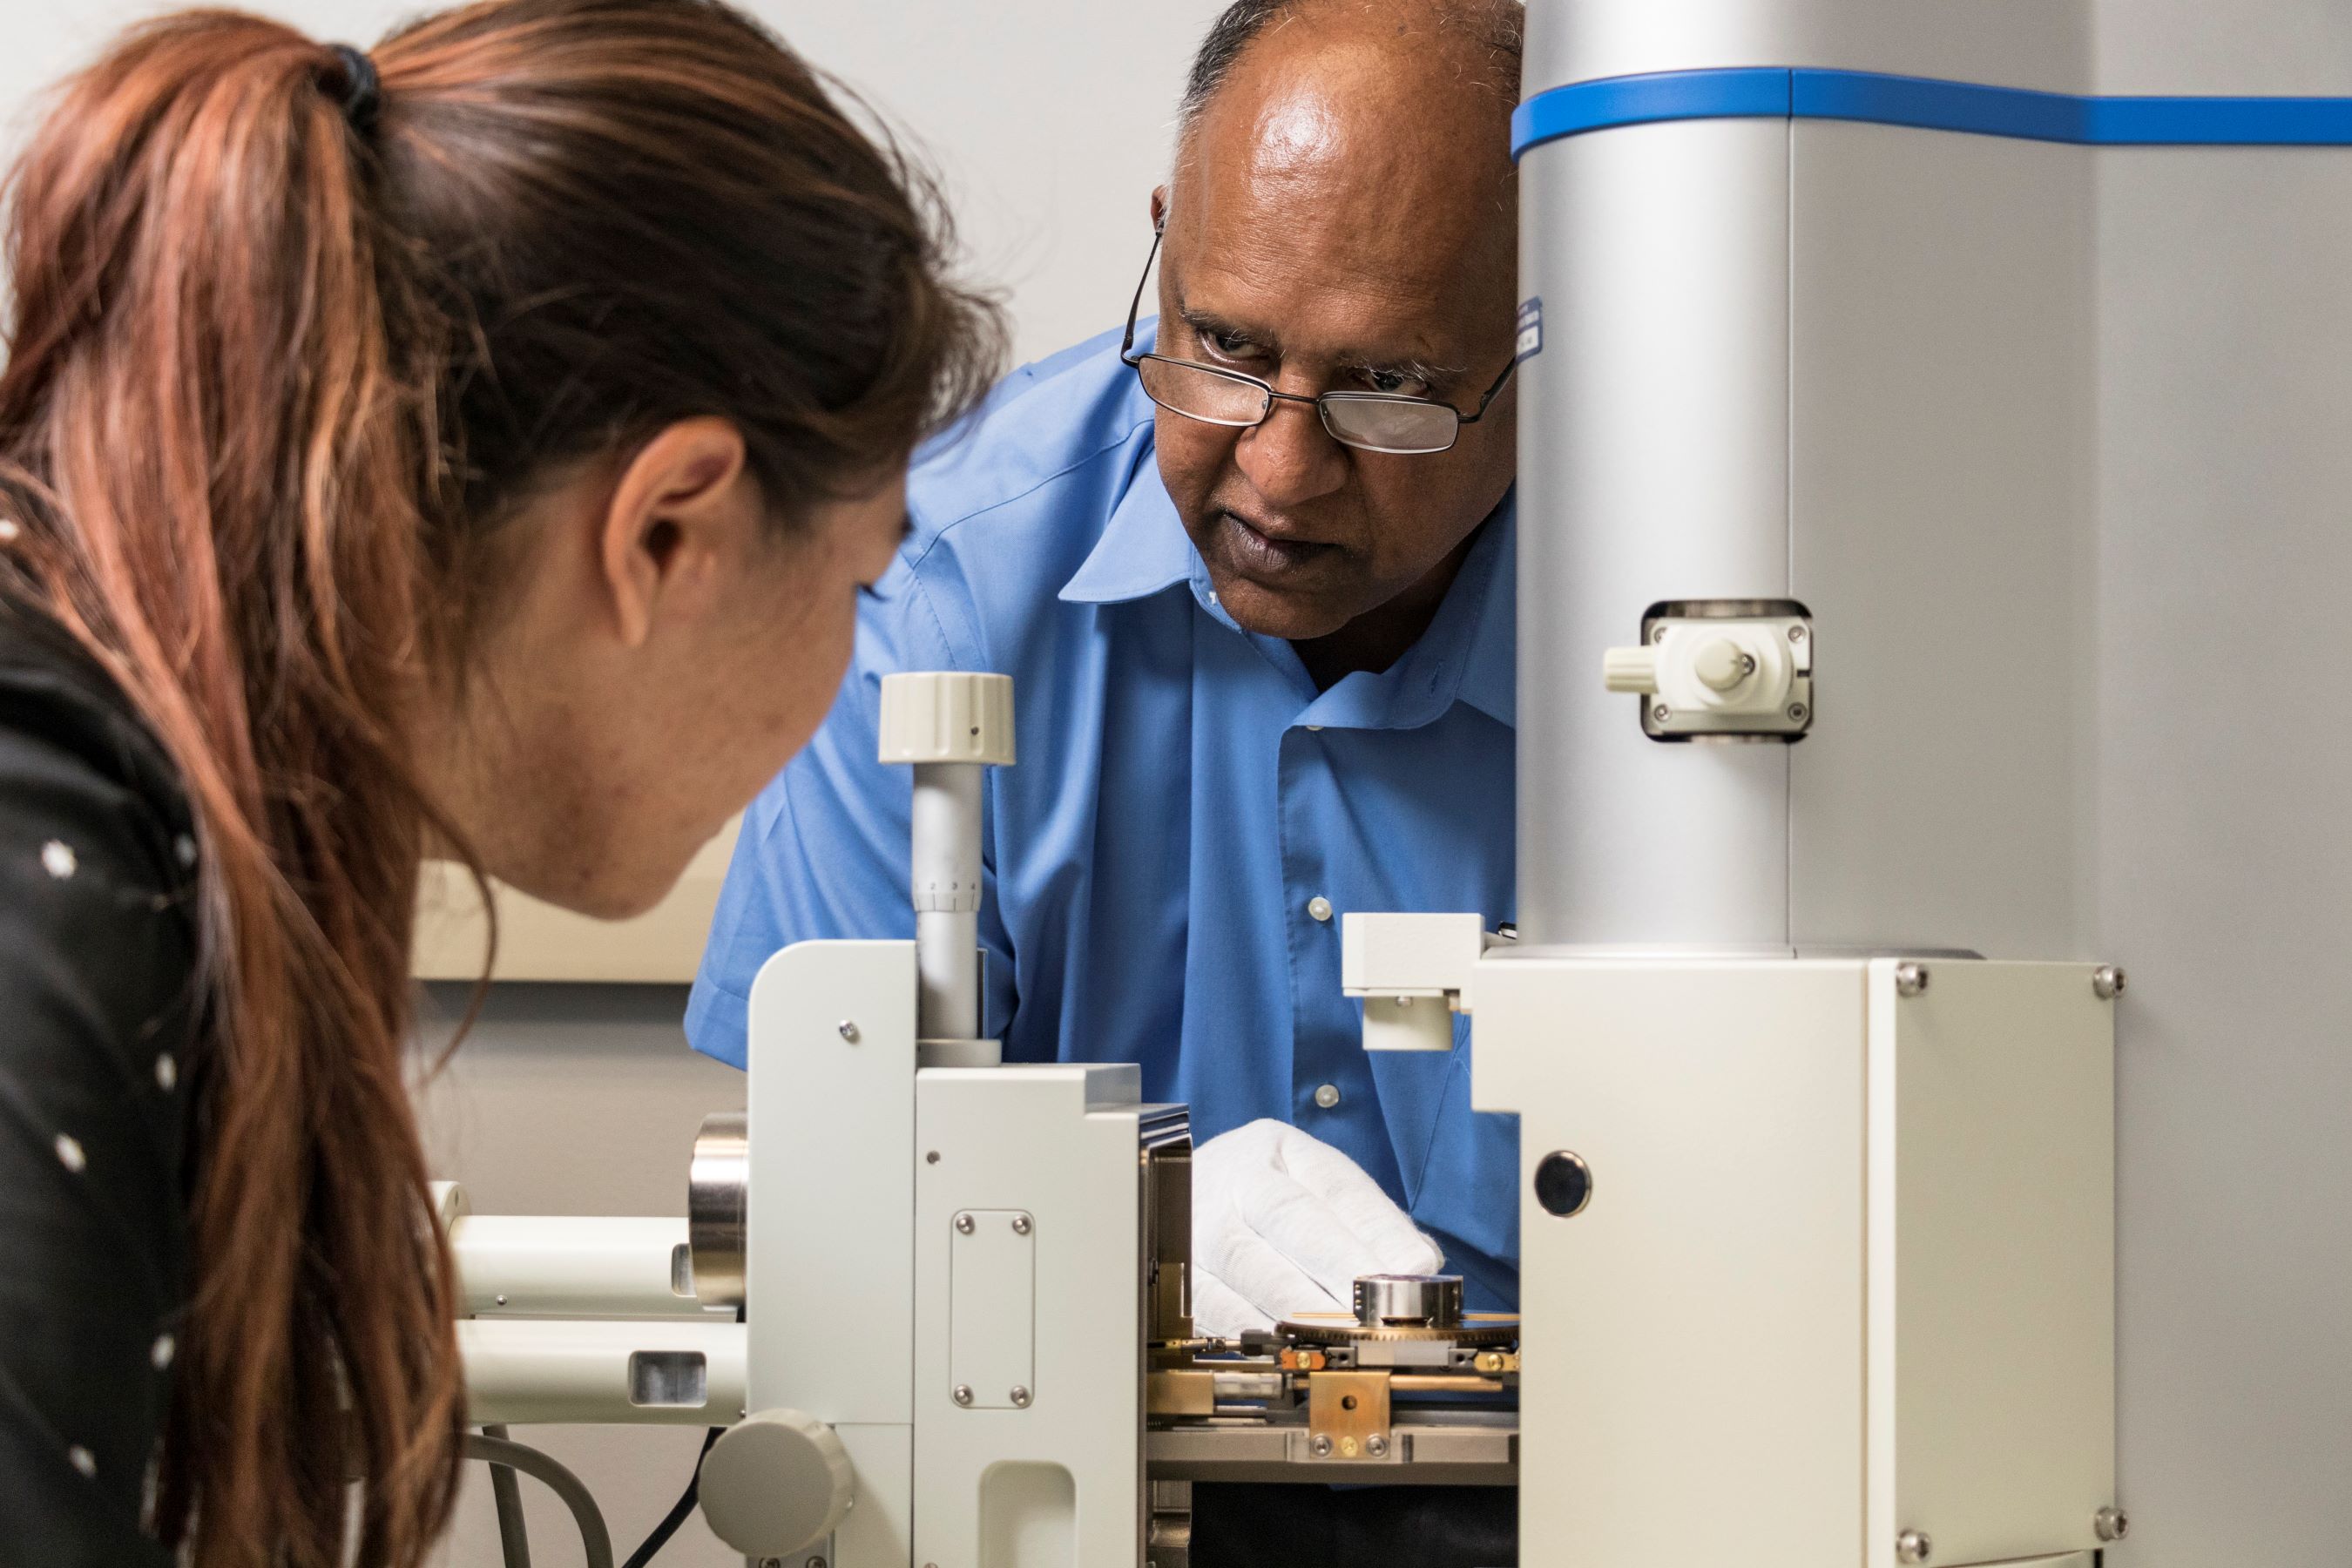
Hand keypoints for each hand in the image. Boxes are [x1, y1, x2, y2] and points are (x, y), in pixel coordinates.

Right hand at [1189, 1118, 1444, 1336]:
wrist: (1189, 1193)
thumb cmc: (1269, 1198)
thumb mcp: (1320, 1191)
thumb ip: (1371, 1225)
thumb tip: (1419, 1267)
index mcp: (1281, 1151)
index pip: (1338, 1187)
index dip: (1377, 1230)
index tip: (1416, 1267)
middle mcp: (1237, 1179)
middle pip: (1291, 1219)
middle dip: (1341, 1266)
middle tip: (1381, 1306)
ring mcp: (1202, 1223)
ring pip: (1250, 1263)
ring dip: (1301, 1305)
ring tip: (1344, 1334)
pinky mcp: (1181, 1274)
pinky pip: (1214, 1304)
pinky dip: (1253, 1330)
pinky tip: (1287, 1347)